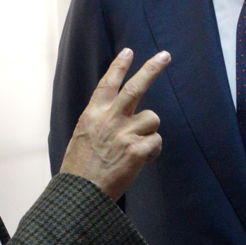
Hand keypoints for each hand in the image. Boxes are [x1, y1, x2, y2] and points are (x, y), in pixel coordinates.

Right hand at [61, 49, 169, 200]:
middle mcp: (110, 119)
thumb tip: (120, 112)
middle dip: (151, 69)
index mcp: (93, 114)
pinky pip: (156, 142)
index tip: (128, 51)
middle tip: (165, 56)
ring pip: (152, 119)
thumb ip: (101, 121)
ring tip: (136, 148)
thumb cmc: (80, 169)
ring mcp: (124, 133)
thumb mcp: (82, 136)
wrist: (81, 193)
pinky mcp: (137, 150)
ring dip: (149, 132)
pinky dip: (152, 152)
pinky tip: (140, 161)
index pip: (107, 84)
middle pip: (135, 87)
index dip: (119, 66)